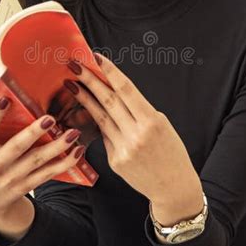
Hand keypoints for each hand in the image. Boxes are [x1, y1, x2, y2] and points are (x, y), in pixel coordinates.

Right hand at [0, 97, 84, 234]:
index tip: (5, 98)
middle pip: (16, 149)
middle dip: (33, 134)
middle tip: (50, 118)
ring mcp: (12, 179)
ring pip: (37, 162)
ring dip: (57, 148)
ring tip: (73, 133)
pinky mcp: (28, 186)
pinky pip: (49, 175)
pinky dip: (65, 163)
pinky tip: (78, 150)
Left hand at [64, 55, 202, 209]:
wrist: (173, 187)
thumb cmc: (172, 153)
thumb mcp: (163, 126)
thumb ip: (140, 112)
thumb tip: (115, 95)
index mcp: (152, 121)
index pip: (127, 91)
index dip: (110, 72)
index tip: (96, 58)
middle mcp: (136, 135)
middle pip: (108, 101)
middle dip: (89, 81)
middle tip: (74, 65)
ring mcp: (123, 149)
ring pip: (100, 118)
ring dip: (84, 99)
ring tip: (72, 85)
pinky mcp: (115, 161)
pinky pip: (104, 137)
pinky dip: (98, 124)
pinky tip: (89, 113)